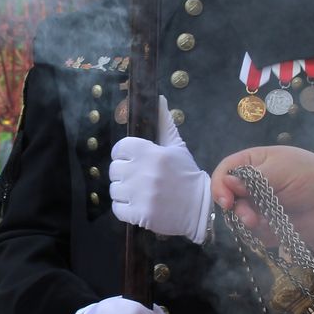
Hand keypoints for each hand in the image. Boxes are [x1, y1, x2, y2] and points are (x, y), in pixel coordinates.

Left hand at [110, 99, 209, 242]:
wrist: (199, 207)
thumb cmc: (186, 174)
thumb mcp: (177, 146)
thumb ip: (164, 123)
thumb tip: (158, 99)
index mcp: (151, 153)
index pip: (120, 148)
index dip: (123, 154)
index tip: (131, 160)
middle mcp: (143, 172)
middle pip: (114, 170)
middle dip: (123, 174)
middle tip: (138, 178)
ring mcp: (140, 195)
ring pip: (114, 190)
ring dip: (123, 193)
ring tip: (139, 193)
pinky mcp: (139, 214)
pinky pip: (117, 209)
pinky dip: (124, 209)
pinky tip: (138, 205)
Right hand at [211, 146, 313, 268]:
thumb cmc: (309, 175)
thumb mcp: (281, 169)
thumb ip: (253, 177)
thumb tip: (226, 182)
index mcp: (252, 163)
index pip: (224, 172)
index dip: (220, 186)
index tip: (226, 202)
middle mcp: (251, 185)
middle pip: (228, 199)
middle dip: (237, 211)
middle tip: (250, 219)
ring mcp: (259, 206)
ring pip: (240, 220)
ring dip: (250, 224)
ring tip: (267, 224)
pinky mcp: (269, 226)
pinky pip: (256, 234)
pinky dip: (264, 234)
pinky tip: (278, 229)